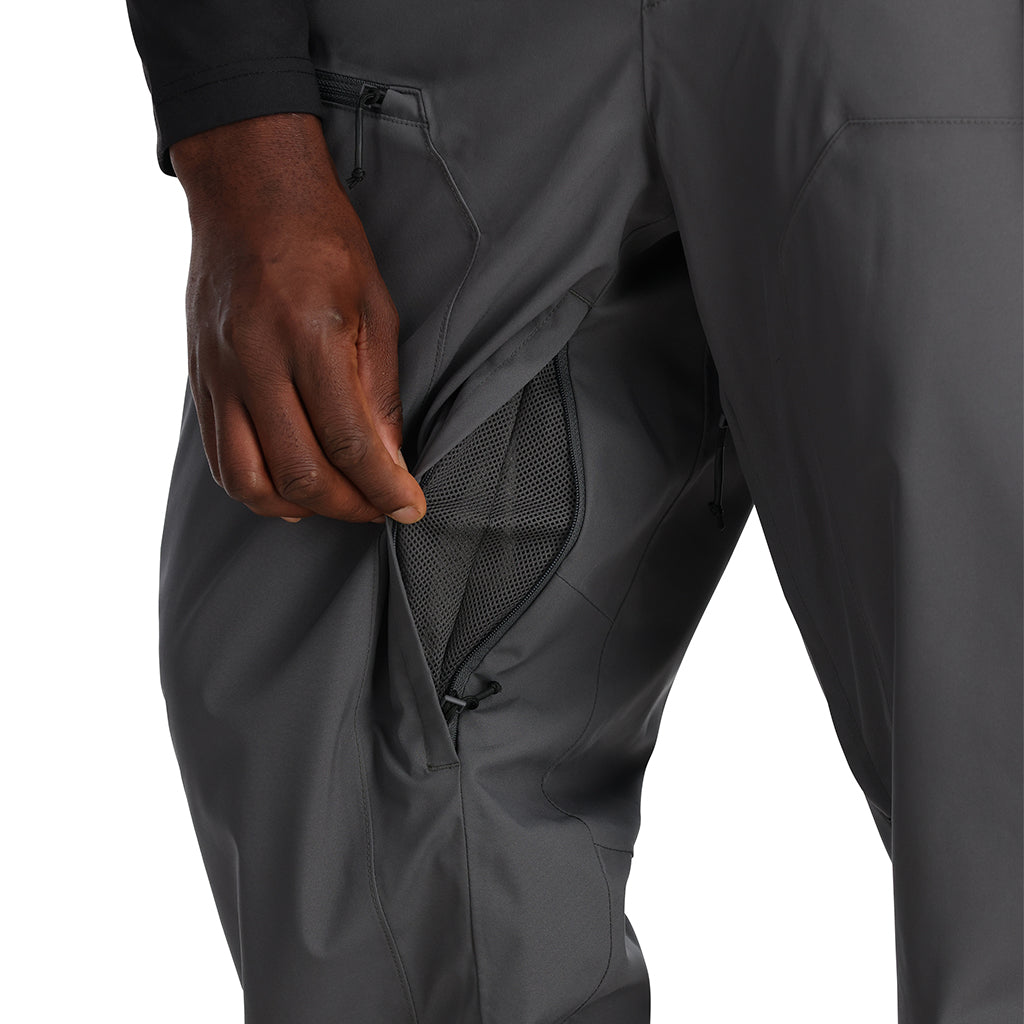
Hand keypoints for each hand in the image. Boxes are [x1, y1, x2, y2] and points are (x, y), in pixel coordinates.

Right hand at [169, 112, 425, 524]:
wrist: (248, 192)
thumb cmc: (323, 242)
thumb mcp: (375, 307)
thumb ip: (380, 390)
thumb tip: (390, 460)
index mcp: (310, 337)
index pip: (349, 441)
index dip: (384, 488)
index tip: (410, 507)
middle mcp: (257, 361)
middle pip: (299, 472)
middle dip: (349, 506)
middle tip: (379, 505)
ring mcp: (220, 374)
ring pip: (248, 479)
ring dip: (298, 507)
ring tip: (336, 501)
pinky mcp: (200, 380)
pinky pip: (219, 457)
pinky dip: (255, 488)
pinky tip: (289, 488)